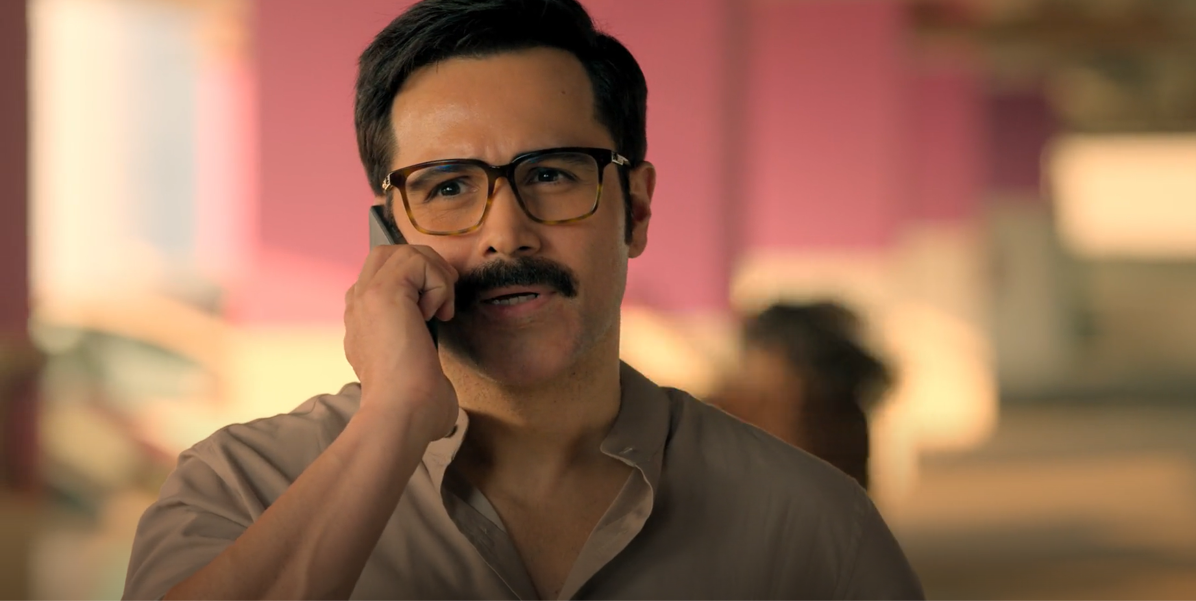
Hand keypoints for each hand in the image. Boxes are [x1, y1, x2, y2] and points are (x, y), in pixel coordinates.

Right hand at [344, 244, 459, 443]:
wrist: (402, 415)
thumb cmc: (412, 407)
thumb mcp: (413, 370)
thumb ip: (416, 350)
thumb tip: (431, 360)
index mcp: (361, 322)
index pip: (384, 277)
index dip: (416, 284)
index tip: (435, 314)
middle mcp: (357, 306)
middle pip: (389, 255)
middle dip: (425, 268)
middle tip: (443, 302)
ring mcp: (365, 297)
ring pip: (403, 252)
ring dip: (434, 274)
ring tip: (441, 309)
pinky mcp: (383, 293)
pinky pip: (416, 260)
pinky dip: (438, 283)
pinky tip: (436, 315)